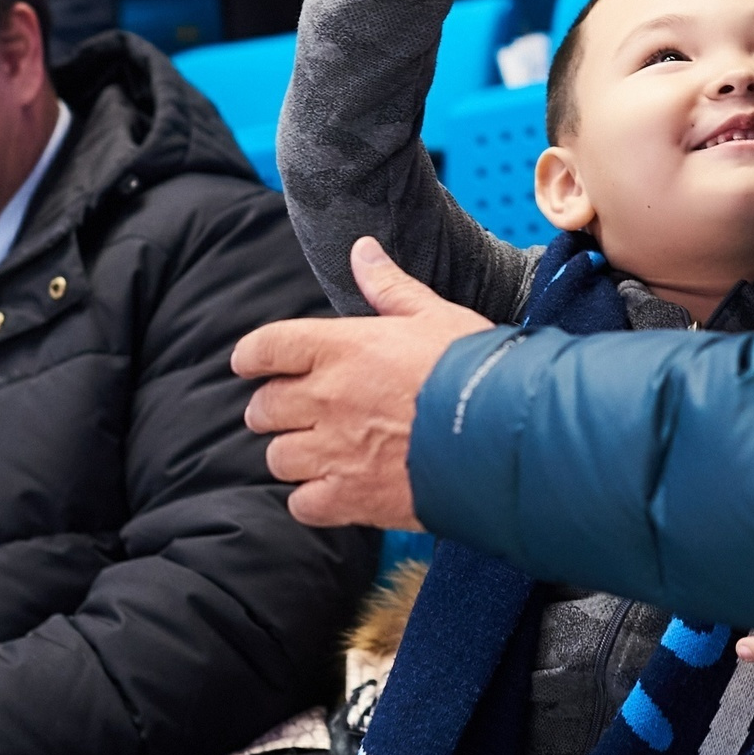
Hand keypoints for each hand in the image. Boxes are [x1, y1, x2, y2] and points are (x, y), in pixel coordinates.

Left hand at [239, 236, 493, 528]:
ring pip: (279, 458)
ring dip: (293, 454)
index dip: (251, 356)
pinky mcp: (350, 497)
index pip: (265, 348)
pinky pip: (302, 504)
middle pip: (263, 408)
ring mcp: (335, 451)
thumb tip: (362, 250)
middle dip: (274, 409)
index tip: (251, 363)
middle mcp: (327, 398)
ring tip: (320, 451)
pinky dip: (313, 499)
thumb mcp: (433, 314)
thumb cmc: (473, 368)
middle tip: (298, 411)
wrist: (503, 432)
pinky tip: (336, 489)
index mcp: (341, 348)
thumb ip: (389, 286)